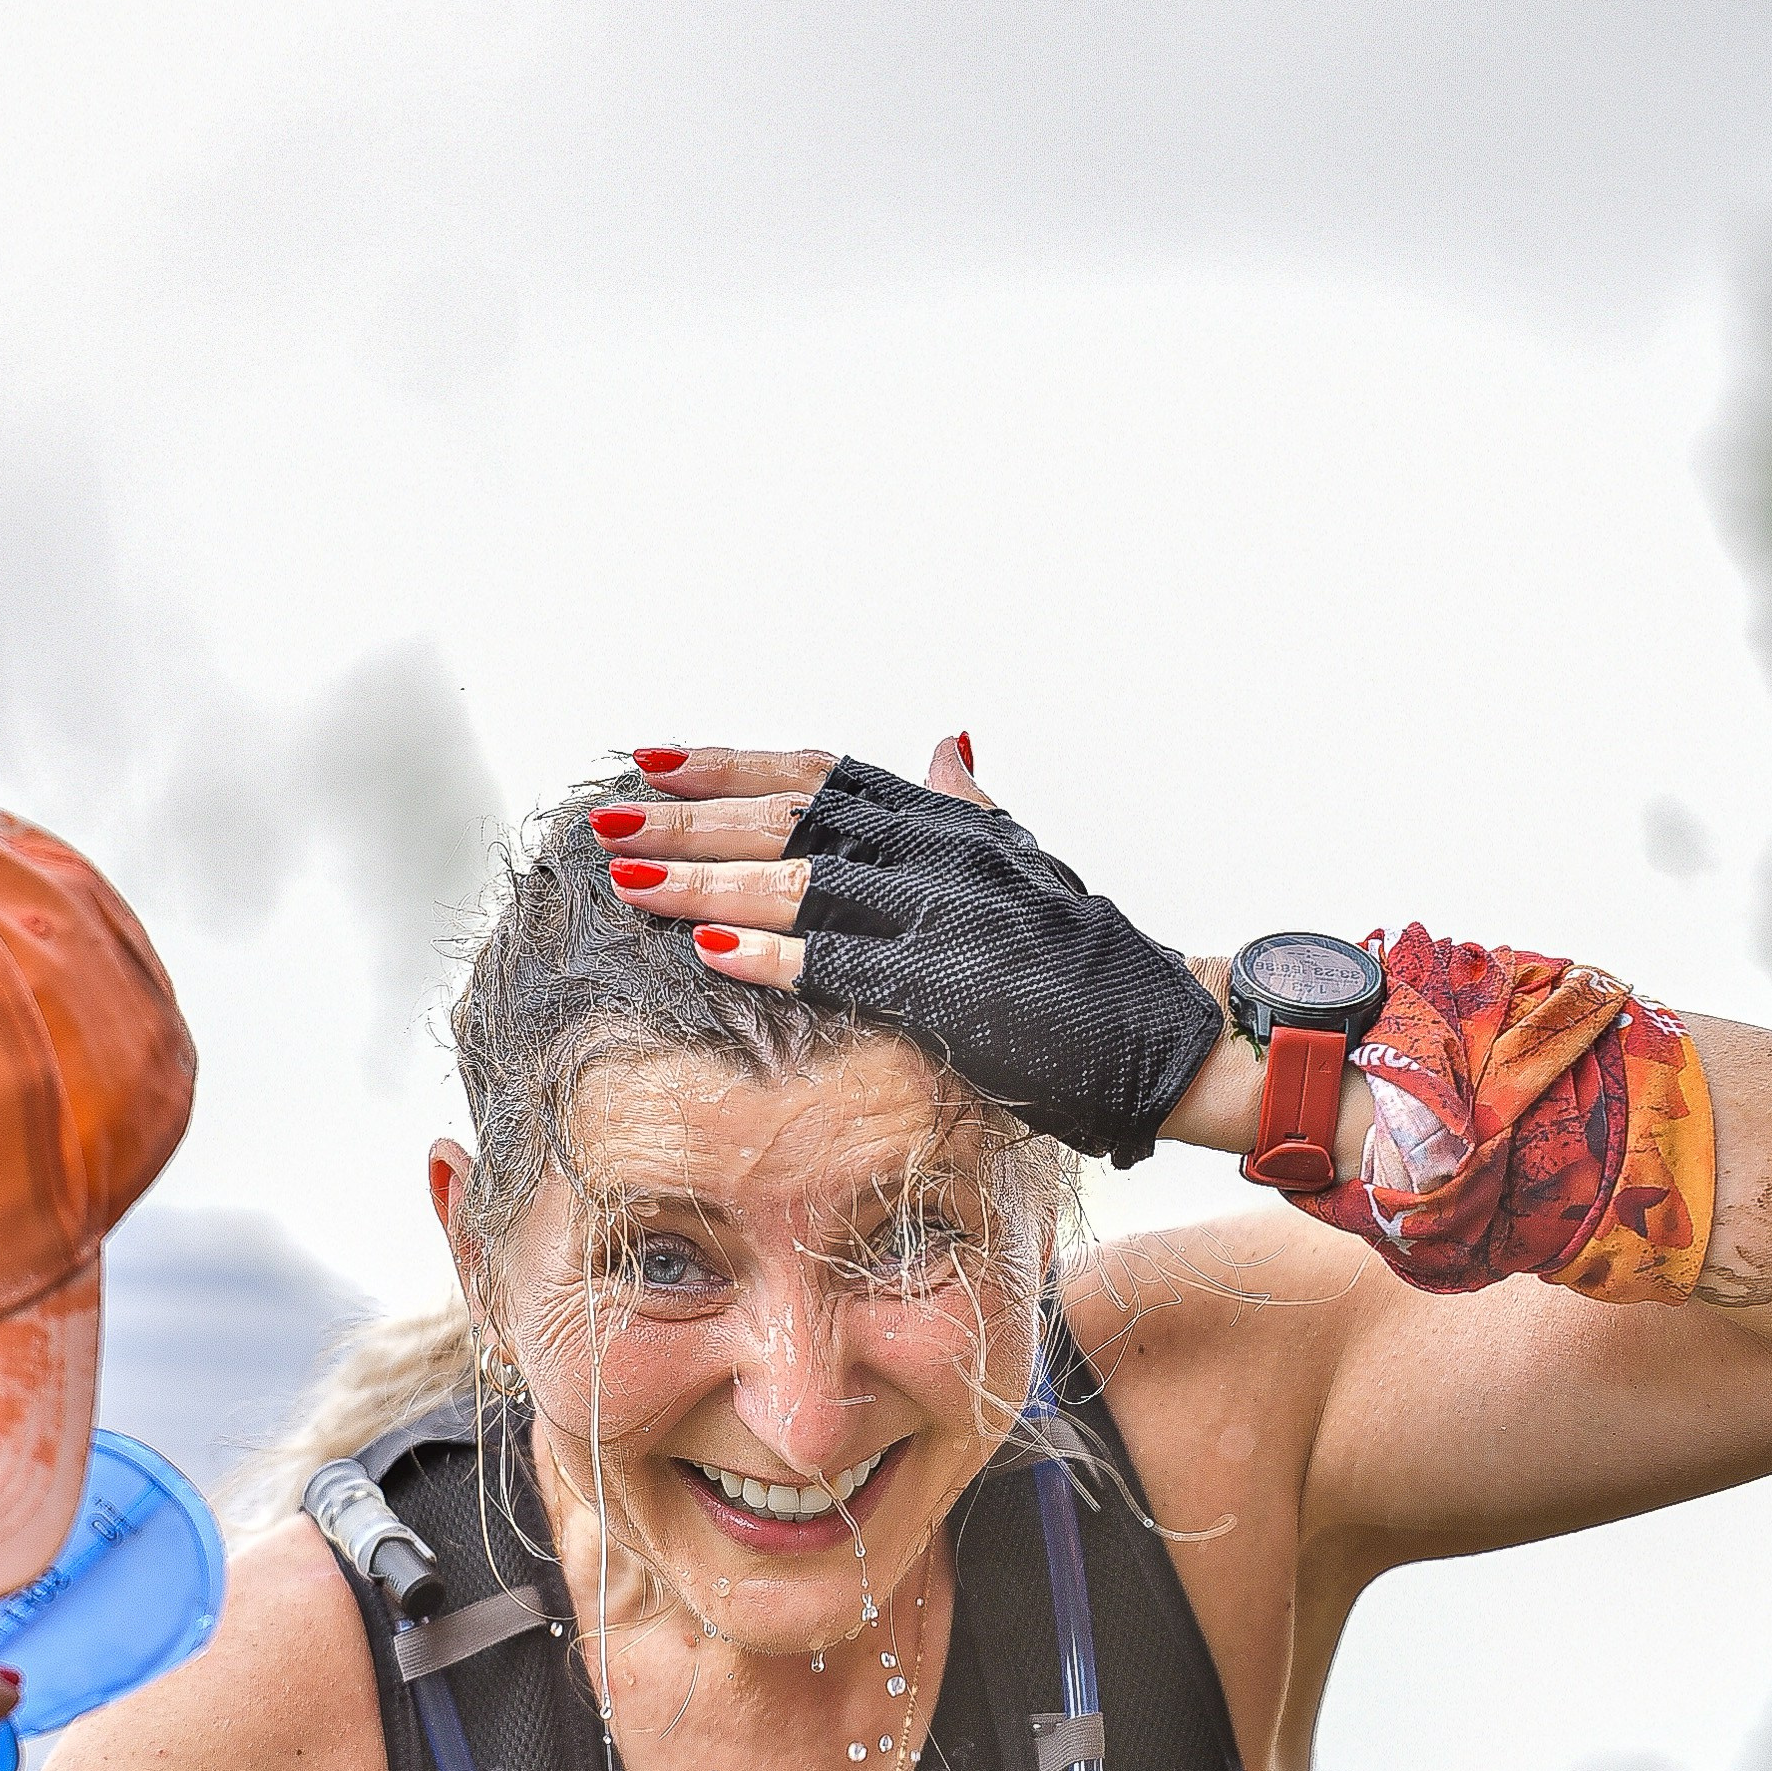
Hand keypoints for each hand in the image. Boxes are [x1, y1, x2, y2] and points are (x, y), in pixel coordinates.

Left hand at [600, 738, 1223, 1164]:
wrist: (1167, 1031)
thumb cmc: (1092, 958)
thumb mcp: (1026, 859)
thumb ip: (969, 802)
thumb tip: (945, 739)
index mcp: (946, 817)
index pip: (818, 772)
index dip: (729, 763)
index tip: (651, 760)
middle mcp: (941, 847)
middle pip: (790, 814)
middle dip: (688, 817)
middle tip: (604, 821)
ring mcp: (948, 911)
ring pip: (802, 878)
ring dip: (705, 877)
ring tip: (625, 881)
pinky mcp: (953, 982)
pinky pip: (844, 961)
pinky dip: (772, 952)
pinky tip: (702, 948)